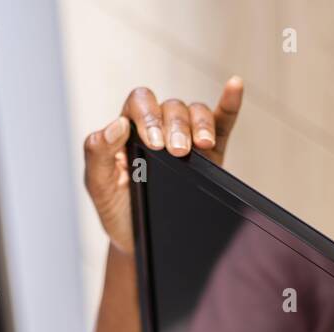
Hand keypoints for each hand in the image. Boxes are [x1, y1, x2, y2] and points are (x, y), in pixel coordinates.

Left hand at [83, 76, 243, 254]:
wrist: (141, 242)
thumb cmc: (118, 211)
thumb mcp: (99, 186)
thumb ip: (98, 153)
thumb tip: (116, 124)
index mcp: (128, 130)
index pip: (140, 103)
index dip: (148, 116)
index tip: (154, 144)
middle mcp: (157, 127)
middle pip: (171, 107)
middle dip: (176, 126)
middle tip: (177, 152)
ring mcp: (185, 138)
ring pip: (194, 112)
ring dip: (199, 124)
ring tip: (201, 146)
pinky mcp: (209, 153)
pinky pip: (220, 121)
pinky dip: (229, 103)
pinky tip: (234, 86)